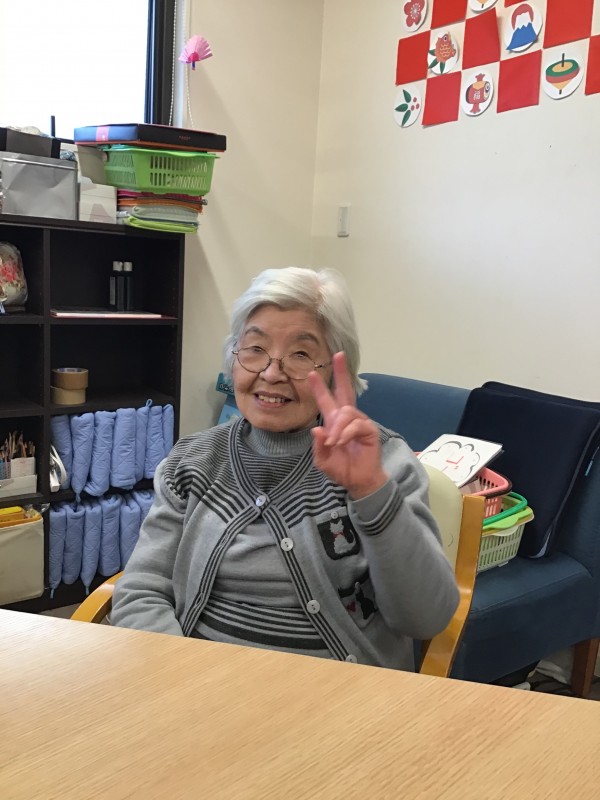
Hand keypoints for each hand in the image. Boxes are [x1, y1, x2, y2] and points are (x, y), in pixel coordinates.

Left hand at [308, 352, 387, 498]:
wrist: (357, 482)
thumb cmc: (341, 469)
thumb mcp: (322, 460)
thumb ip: (318, 446)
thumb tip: (317, 429)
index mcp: (334, 422)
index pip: (326, 400)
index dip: (319, 387)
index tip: (311, 373)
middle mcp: (347, 418)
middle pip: (345, 391)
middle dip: (341, 373)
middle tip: (338, 356)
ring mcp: (359, 422)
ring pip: (346, 412)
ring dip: (337, 427)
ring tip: (333, 443)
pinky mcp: (369, 430)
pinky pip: (356, 424)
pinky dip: (346, 433)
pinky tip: (341, 442)